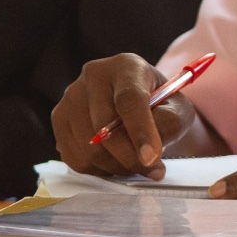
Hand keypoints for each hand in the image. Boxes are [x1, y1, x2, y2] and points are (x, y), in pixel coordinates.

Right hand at [52, 53, 219, 177]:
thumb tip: (148, 150)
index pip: (129, 99)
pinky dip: (99, 169)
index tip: (151, 158)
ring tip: (136, 163)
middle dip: (130, 157)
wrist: (140, 105)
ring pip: (88, 148)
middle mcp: (93, 75)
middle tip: (153, 169)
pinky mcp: (59, 121)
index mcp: (126, 66)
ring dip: (117, 167)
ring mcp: (71, 97)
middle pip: (103, 127)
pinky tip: (115, 161)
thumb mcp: (178, 110)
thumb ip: (170, 124)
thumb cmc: (162, 106)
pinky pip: (76, 158)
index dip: (140, 131)